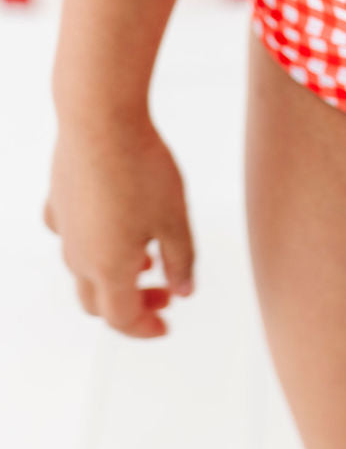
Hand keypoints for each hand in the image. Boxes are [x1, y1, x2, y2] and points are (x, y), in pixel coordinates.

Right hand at [42, 113, 195, 338]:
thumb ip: (181, 260)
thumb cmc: (141, 168)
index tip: (166, 324)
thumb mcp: (175, 219)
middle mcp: (79, 256)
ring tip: (145, 257)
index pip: (123, 318)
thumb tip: (184, 290)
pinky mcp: (58, 200)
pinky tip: (108, 223)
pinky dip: (90, 242)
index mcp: (109, 268)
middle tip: (162, 294)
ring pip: (82, 270)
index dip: (145, 327)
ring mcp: (64, 228)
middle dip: (131, 305)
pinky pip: (69, 234)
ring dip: (112, 275)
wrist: (100, 120)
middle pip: (98, 302)